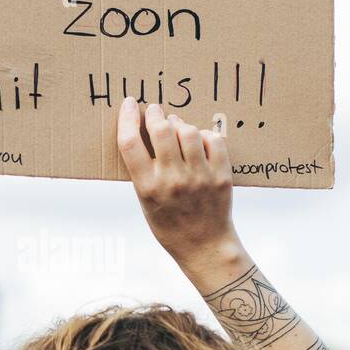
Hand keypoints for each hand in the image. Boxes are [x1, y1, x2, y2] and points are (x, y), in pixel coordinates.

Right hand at [117, 100, 241, 278]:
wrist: (204, 246)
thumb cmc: (169, 224)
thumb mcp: (145, 201)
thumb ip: (143, 169)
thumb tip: (144, 130)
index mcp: (147, 188)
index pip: (130, 143)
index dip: (127, 117)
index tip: (130, 104)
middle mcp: (173, 181)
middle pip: (161, 130)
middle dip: (156, 114)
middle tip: (155, 111)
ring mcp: (199, 178)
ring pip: (188, 131)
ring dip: (180, 123)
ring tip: (177, 125)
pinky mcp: (221, 176)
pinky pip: (213, 140)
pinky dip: (204, 135)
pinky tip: (198, 140)